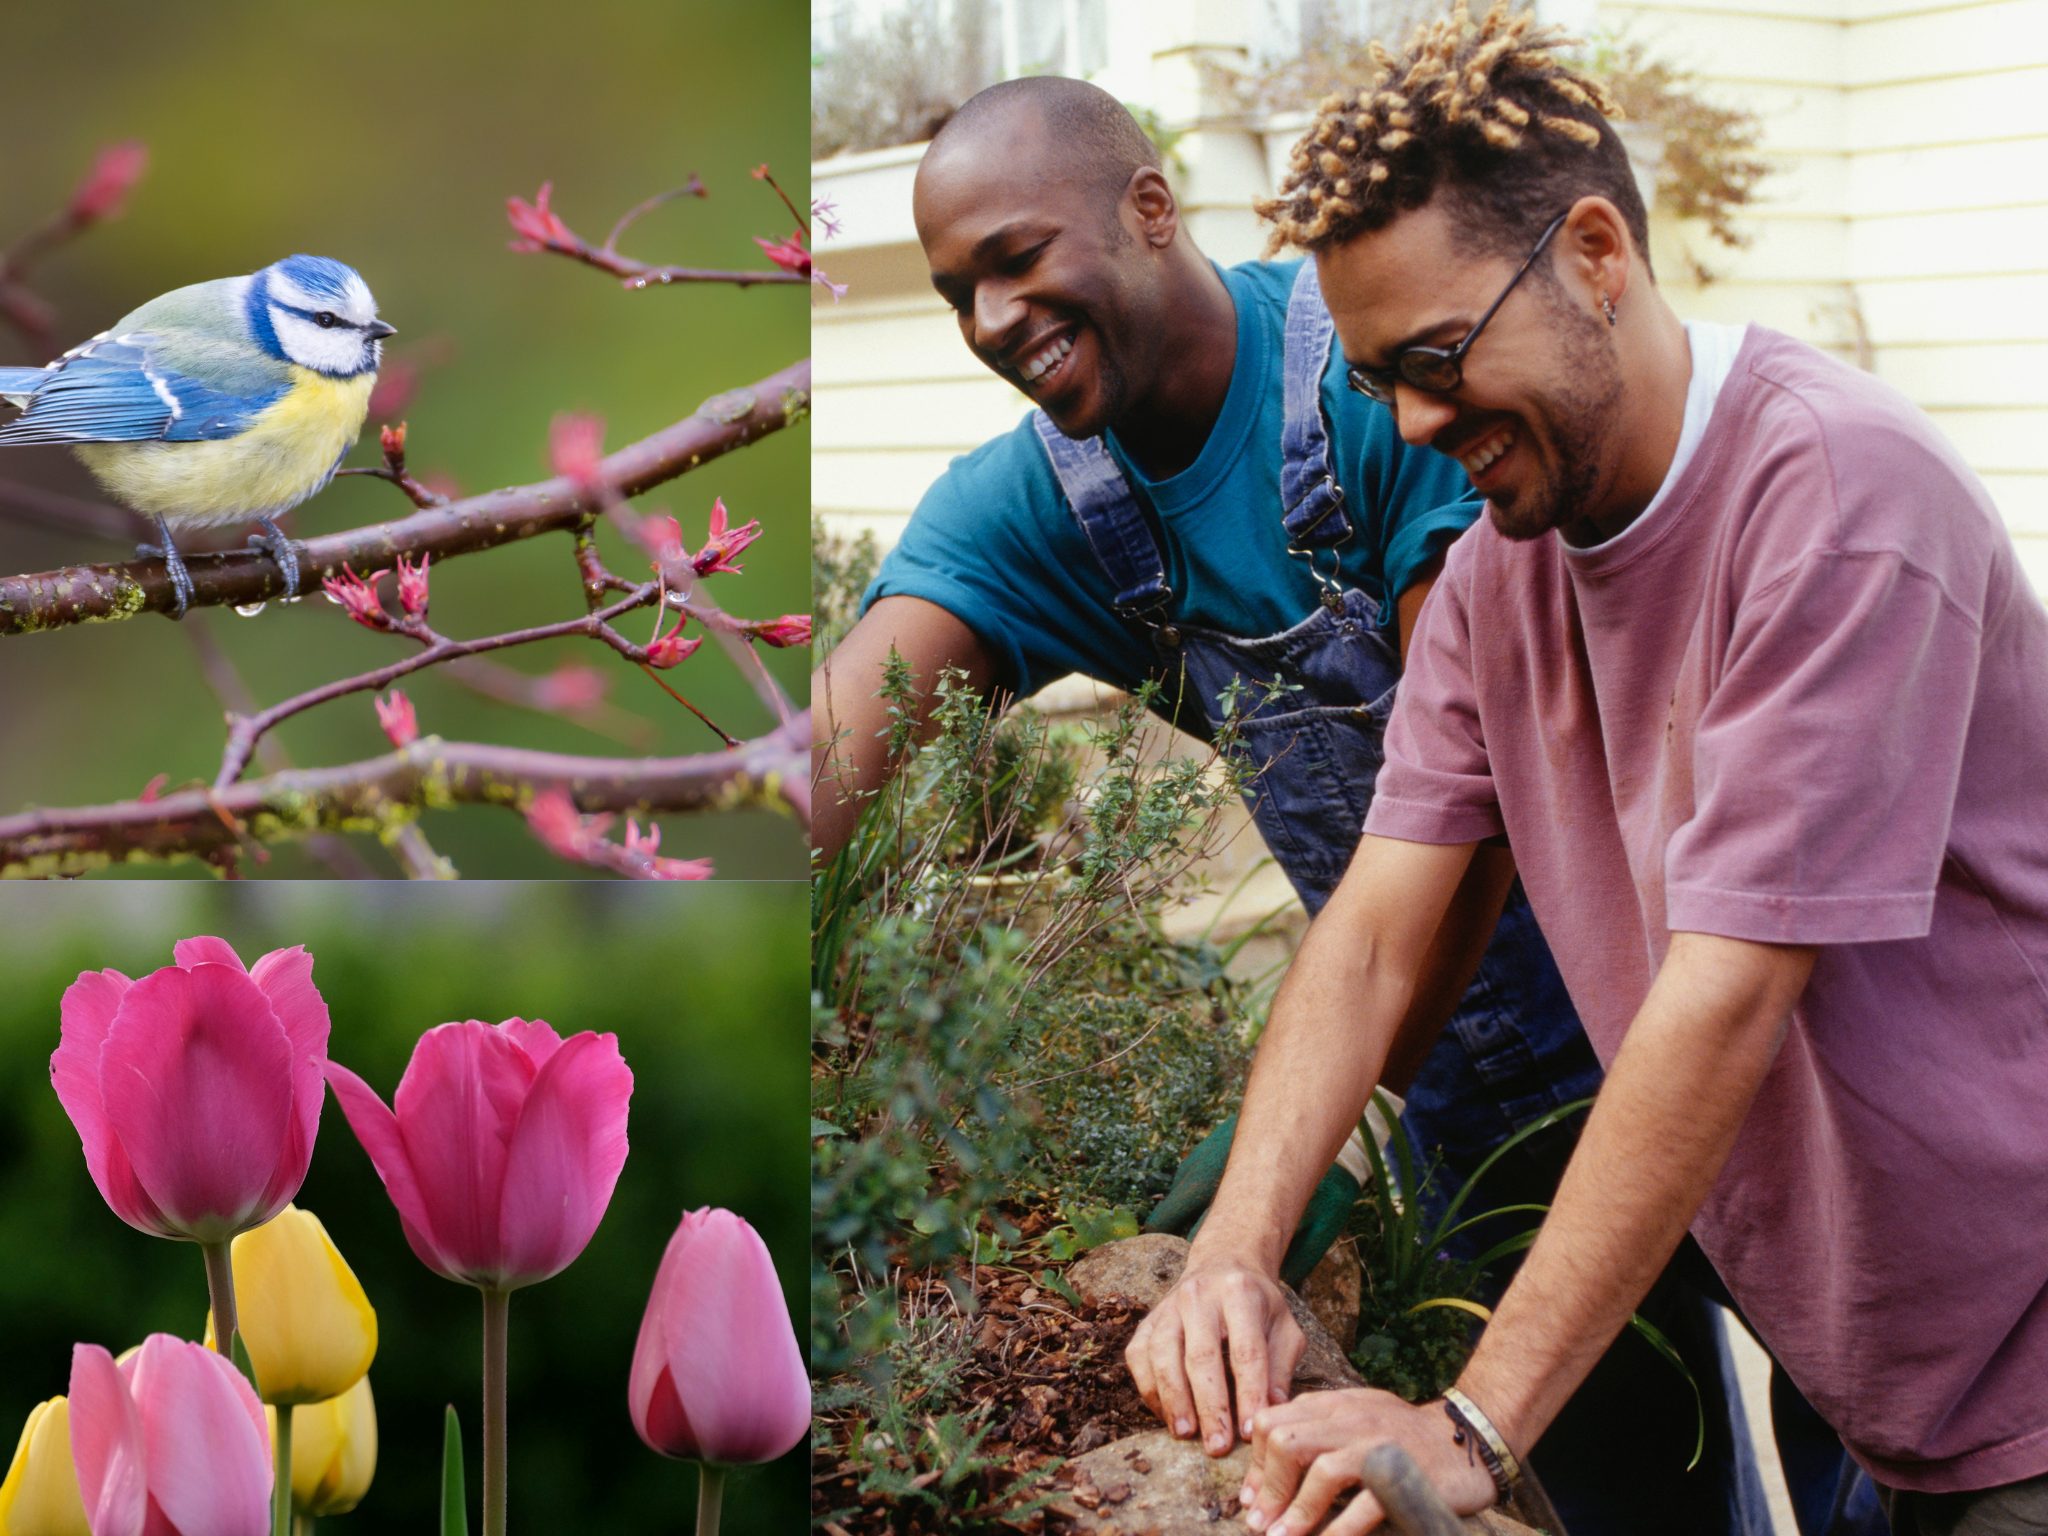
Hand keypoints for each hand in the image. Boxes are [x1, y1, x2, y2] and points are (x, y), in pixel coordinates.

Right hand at [1124, 1254, 1303, 1453]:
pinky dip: (1149, 1389)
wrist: (1223, 1264)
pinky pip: (1138, 1356)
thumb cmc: (1259, 1306)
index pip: (1245, 1350)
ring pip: (1162, 1355)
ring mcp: (1168, 1306)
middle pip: (1200, 1356)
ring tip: (1185, 1434)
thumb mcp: (1284, 1327)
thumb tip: (1272, 1411)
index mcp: (1240, 1293)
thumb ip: (1281, 1367)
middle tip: (1217, 1446)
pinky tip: (1167, 1414)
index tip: (1251, 1432)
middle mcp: (1199, 1295)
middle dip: (1209, 1405)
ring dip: (1173, 1400)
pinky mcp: (1147, 1320)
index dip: (1248, 1393)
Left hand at [1240, 1388, 1497, 1534]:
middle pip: (1288, 1442)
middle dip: (1267, 1488)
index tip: (1251, 1499)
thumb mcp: (1354, 1416)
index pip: (1275, 1422)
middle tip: (1259, 1523)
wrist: (1465, 1440)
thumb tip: (1268, 1455)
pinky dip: (1339, 1530)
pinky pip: (1364, 1505)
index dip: (1256, 1465)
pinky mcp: (1403, 1476)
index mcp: (1334, 1404)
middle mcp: (1351, 1418)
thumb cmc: (1402, 1435)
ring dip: (1295, 1511)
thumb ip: (1316, 1427)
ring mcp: (1377, 1445)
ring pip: (1320, 1472)